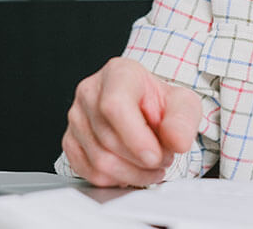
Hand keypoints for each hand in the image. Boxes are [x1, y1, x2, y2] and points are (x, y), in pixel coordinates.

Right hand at [62, 57, 200, 186]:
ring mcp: (76, 117)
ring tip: (151, 165)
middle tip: (164, 158)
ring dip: (133, 173)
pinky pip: (89, 173)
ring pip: (99, 161)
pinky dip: (116, 180)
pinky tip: (131, 170)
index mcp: (118, 73)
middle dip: (142, 160)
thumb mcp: (183, 104)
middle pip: (109, 139)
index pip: (115, 105)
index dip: (135, 137)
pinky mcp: (69, 141)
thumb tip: (176, 141)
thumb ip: (183, 120)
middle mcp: (90, 92)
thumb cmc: (159, 103)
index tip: (155, 156)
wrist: (144, 107)